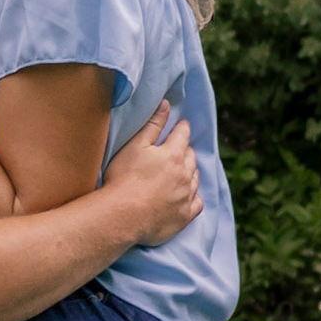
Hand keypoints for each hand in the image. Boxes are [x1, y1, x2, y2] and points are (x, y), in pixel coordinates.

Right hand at [104, 103, 201, 244]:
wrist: (123, 216)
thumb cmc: (124, 178)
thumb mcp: (135, 146)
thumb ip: (153, 125)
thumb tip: (166, 104)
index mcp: (173, 154)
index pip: (183, 135)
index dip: (182, 128)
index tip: (182, 125)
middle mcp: (185, 174)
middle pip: (191, 157)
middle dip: (186, 150)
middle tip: (179, 149)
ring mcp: (187, 196)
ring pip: (195, 179)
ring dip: (190, 172)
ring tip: (182, 171)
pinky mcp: (185, 216)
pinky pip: (197, 202)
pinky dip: (194, 196)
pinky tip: (188, 196)